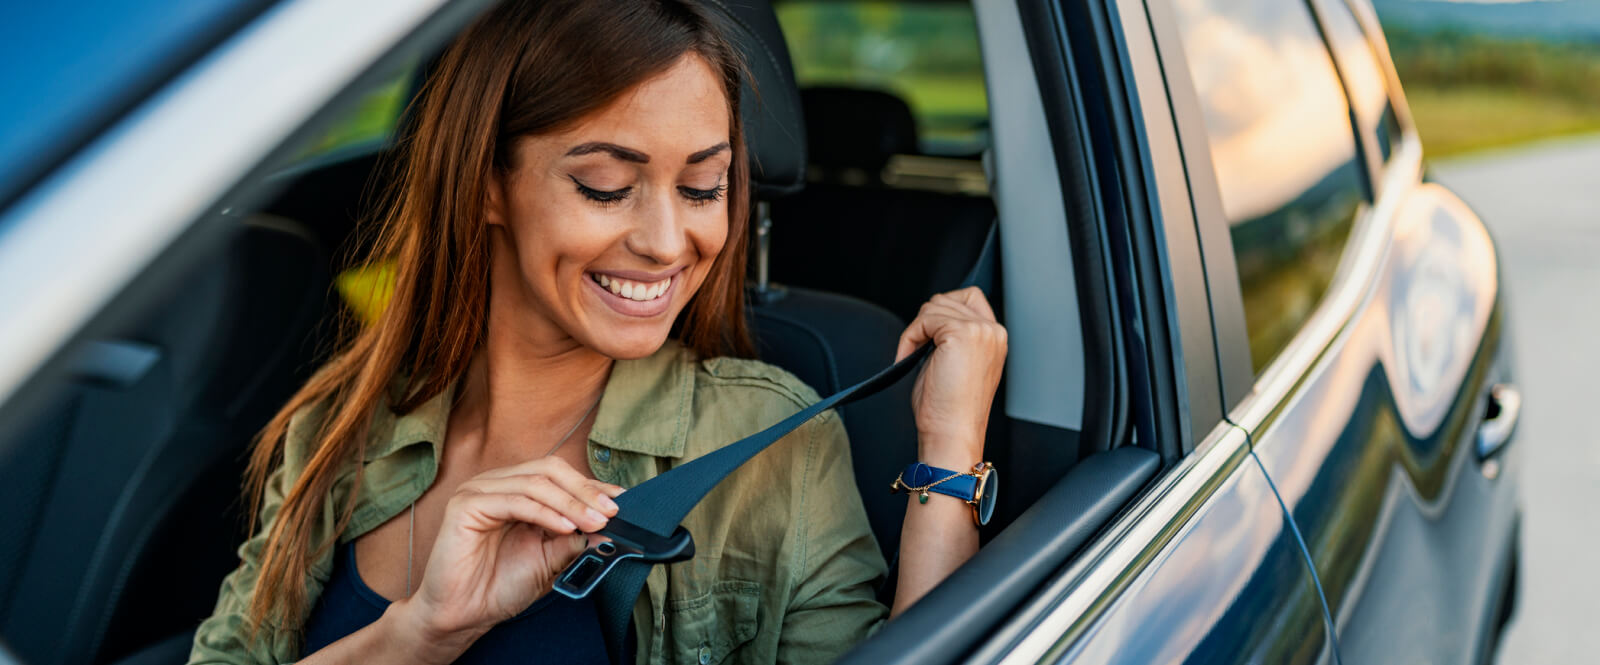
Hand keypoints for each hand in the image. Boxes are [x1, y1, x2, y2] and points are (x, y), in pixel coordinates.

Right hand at [389, 456, 623, 654]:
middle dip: (585, 491)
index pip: (560, 475)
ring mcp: (479, 490)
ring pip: (536, 483)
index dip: (592, 486)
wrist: (464, 614)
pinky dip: (545, 512)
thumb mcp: (550, 560)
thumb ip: (575, 539)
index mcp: (516, 490)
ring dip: (571, 503)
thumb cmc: (500, 586)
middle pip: (550, 470)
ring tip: (595, 522)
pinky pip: (514, 501)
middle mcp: (498, 484)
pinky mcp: (466, 505)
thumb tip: (609, 526)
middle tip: (611, 512)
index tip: (623, 502)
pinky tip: (565, 527)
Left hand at [894, 286, 1006, 466]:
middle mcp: (993, 331)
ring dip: (916, 330)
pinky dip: (909, 337)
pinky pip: (924, 319)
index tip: (928, 340)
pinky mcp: (961, 333)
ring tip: (912, 357)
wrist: (952, 434)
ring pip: (934, 306)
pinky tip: (907, 358)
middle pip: (948, 299)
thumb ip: (950, 336)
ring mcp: (980, 330)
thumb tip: (930, 319)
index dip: (943, 313)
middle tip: (916, 351)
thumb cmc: (950, 410)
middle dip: (925, 322)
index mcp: (996, 339)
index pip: (969, 298)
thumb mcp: (956, 363)